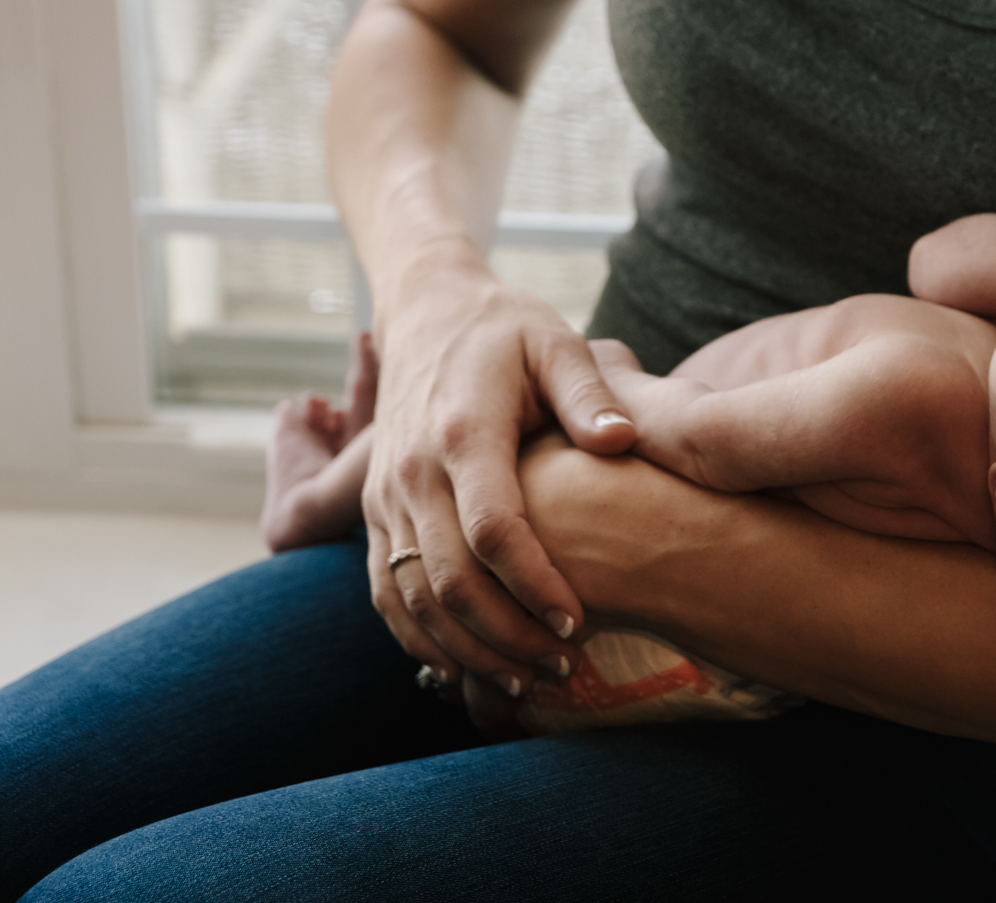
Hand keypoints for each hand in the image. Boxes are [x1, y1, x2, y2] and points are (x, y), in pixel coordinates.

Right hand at [362, 253, 636, 696]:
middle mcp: (412, 472)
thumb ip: (588, 390)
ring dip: (466, 650)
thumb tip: (621, 441)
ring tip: (527, 682)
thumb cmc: (506, 331)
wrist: (426, 312)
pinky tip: (469, 669)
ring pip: (412, 599)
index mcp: (461, 432)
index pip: (493, 529)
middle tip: (564, 669)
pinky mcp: (375, 513)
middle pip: (450, 580)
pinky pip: (386, 593)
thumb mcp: (555, 340)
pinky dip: (421, 641)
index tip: (580, 621)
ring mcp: (385, 497)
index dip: (535, 584)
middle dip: (507, 637)